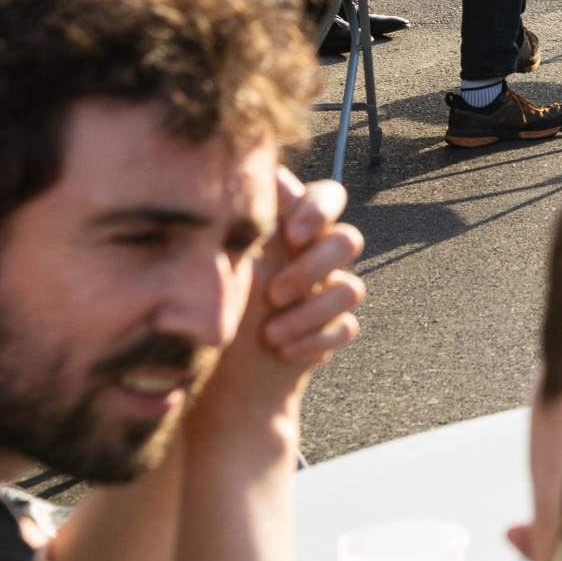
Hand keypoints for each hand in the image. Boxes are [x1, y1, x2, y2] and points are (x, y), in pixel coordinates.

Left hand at [193, 171, 364, 442]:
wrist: (219, 381)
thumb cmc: (209, 315)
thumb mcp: (222, 268)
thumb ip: (247, 227)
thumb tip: (263, 178)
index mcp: (288, 232)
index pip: (326, 196)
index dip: (320, 209)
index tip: (292, 234)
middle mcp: (312, 258)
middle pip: (348, 239)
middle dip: (314, 267)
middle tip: (275, 294)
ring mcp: (326, 294)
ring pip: (352, 286)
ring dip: (310, 312)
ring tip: (270, 334)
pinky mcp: (333, 330)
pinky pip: (347, 327)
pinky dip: (314, 341)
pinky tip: (282, 353)